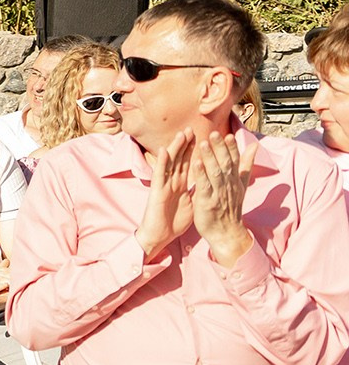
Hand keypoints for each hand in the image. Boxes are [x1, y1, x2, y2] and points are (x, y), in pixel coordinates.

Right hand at [137, 132, 196, 258]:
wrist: (159, 236)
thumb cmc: (173, 222)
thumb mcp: (191, 203)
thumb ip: (198, 190)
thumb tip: (209, 181)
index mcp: (180, 185)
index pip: (188, 164)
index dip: (194, 151)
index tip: (202, 137)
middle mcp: (171, 182)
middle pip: (180, 160)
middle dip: (186, 144)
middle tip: (192, 128)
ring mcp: (163, 185)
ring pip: (170, 163)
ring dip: (175, 148)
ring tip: (181, 134)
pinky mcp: (156, 191)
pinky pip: (160, 175)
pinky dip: (162, 162)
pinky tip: (165, 151)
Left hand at [190, 131, 256, 266]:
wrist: (226, 232)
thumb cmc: (231, 207)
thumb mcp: (241, 185)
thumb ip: (246, 164)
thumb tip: (254, 147)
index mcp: (235, 180)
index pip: (235, 160)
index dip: (231, 148)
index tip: (228, 135)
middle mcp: (228, 185)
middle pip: (225, 163)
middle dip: (219, 148)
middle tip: (213, 133)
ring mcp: (218, 193)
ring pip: (215, 172)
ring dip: (209, 157)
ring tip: (203, 143)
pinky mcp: (207, 202)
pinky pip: (204, 186)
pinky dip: (200, 174)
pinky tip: (196, 163)